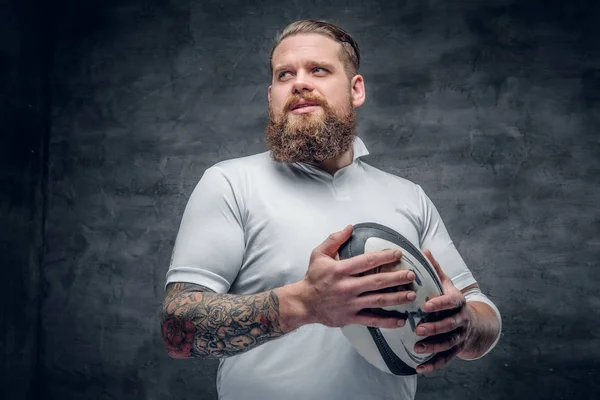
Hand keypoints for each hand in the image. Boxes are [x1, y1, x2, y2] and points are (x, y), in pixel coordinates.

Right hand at [298, 225, 416, 328]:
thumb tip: (350, 227)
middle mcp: (347, 287)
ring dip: (397, 298)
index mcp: (340, 270)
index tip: (398, 254)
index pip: (367, 261)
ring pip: (378, 301)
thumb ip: (334, 240)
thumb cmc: (313, 277)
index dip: (384, 257)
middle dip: (397, 278)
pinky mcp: (351, 317)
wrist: (303, 303)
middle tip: (411, 275)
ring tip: (412, 295)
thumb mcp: (318, 254)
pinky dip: (387, 321)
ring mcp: (350, 303)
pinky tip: (401, 320)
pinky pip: (372, 320)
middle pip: (377, 282)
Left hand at [414, 249, 472, 373]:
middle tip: (419, 329)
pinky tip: (420, 368)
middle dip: (435, 327)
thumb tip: (424, 250)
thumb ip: (434, 269)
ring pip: (449, 343)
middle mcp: (461, 319)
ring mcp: (460, 336)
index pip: (450, 302)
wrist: (472, 320)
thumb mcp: (445, 283)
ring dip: (434, 347)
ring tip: (417, 348)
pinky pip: (446, 358)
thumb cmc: (451, 299)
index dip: (440, 304)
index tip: (426, 305)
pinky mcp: (456, 349)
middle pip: (450, 324)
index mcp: (458, 301)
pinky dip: (434, 364)